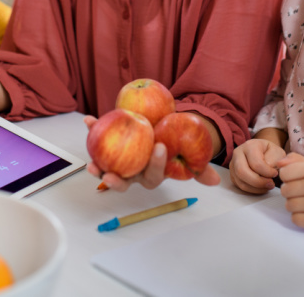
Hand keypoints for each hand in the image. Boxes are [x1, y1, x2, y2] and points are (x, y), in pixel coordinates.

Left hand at [82, 115, 220, 191]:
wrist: (163, 127)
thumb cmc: (176, 142)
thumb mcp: (190, 154)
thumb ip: (200, 168)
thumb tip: (215, 181)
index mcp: (151, 175)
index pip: (152, 176)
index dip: (154, 166)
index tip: (160, 148)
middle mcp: (133, 171)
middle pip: (124, 181)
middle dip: (115, 181)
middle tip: (110, 174)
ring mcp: (119, 160)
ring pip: (107, 167)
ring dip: (97, 165)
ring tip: (91, 162)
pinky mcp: (109, 146)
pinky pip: (99, 141)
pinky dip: (93, 131)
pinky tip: (88, 121)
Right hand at [230, 138, 285, 193]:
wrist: (263, 152)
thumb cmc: (270, 152)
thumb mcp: (277, 152)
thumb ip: (274, 160)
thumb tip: (268, 168)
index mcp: (249, 145)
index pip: (256, 163)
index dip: (267, 172)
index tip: (275, 174)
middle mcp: (238, 153)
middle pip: (242, 171)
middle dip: (258, 182)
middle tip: (271, 184)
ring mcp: (233, 164)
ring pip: (241, 181)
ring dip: (256, 188)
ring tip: (268, 185)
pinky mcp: (233, 174)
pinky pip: (240, 186)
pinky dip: (252, 190)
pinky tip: (261, 187)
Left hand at [275, 153, 303, 230]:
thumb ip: (295, 160)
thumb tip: (279, 163)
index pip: (284, 173)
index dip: (288, 177)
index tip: (297, 179)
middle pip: (284, 190)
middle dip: (291, 192)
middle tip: (303, 192)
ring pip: (288, 206)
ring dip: (295, 205)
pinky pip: (294, 219)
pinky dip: (300, 217)